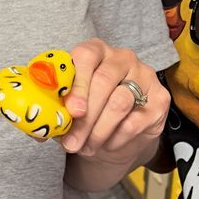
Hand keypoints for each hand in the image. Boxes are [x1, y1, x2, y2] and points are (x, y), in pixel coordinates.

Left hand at [61, 41, 169, 164]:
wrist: (115, 135)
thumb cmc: (87, 114)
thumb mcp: (66, 109)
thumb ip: (52, 111)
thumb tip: (38, 126)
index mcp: (95, 51)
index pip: (85, 56)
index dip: (77, 84)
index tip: (72, 111)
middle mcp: (122, 58)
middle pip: (104, 82)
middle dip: (86, 117)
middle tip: (72, 142)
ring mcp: (144, 76)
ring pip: (120, 103)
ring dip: (98, 131)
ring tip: (85, 147)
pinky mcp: (160, 99)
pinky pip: (135, 122)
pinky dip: (115, 139)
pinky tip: (106, 145)